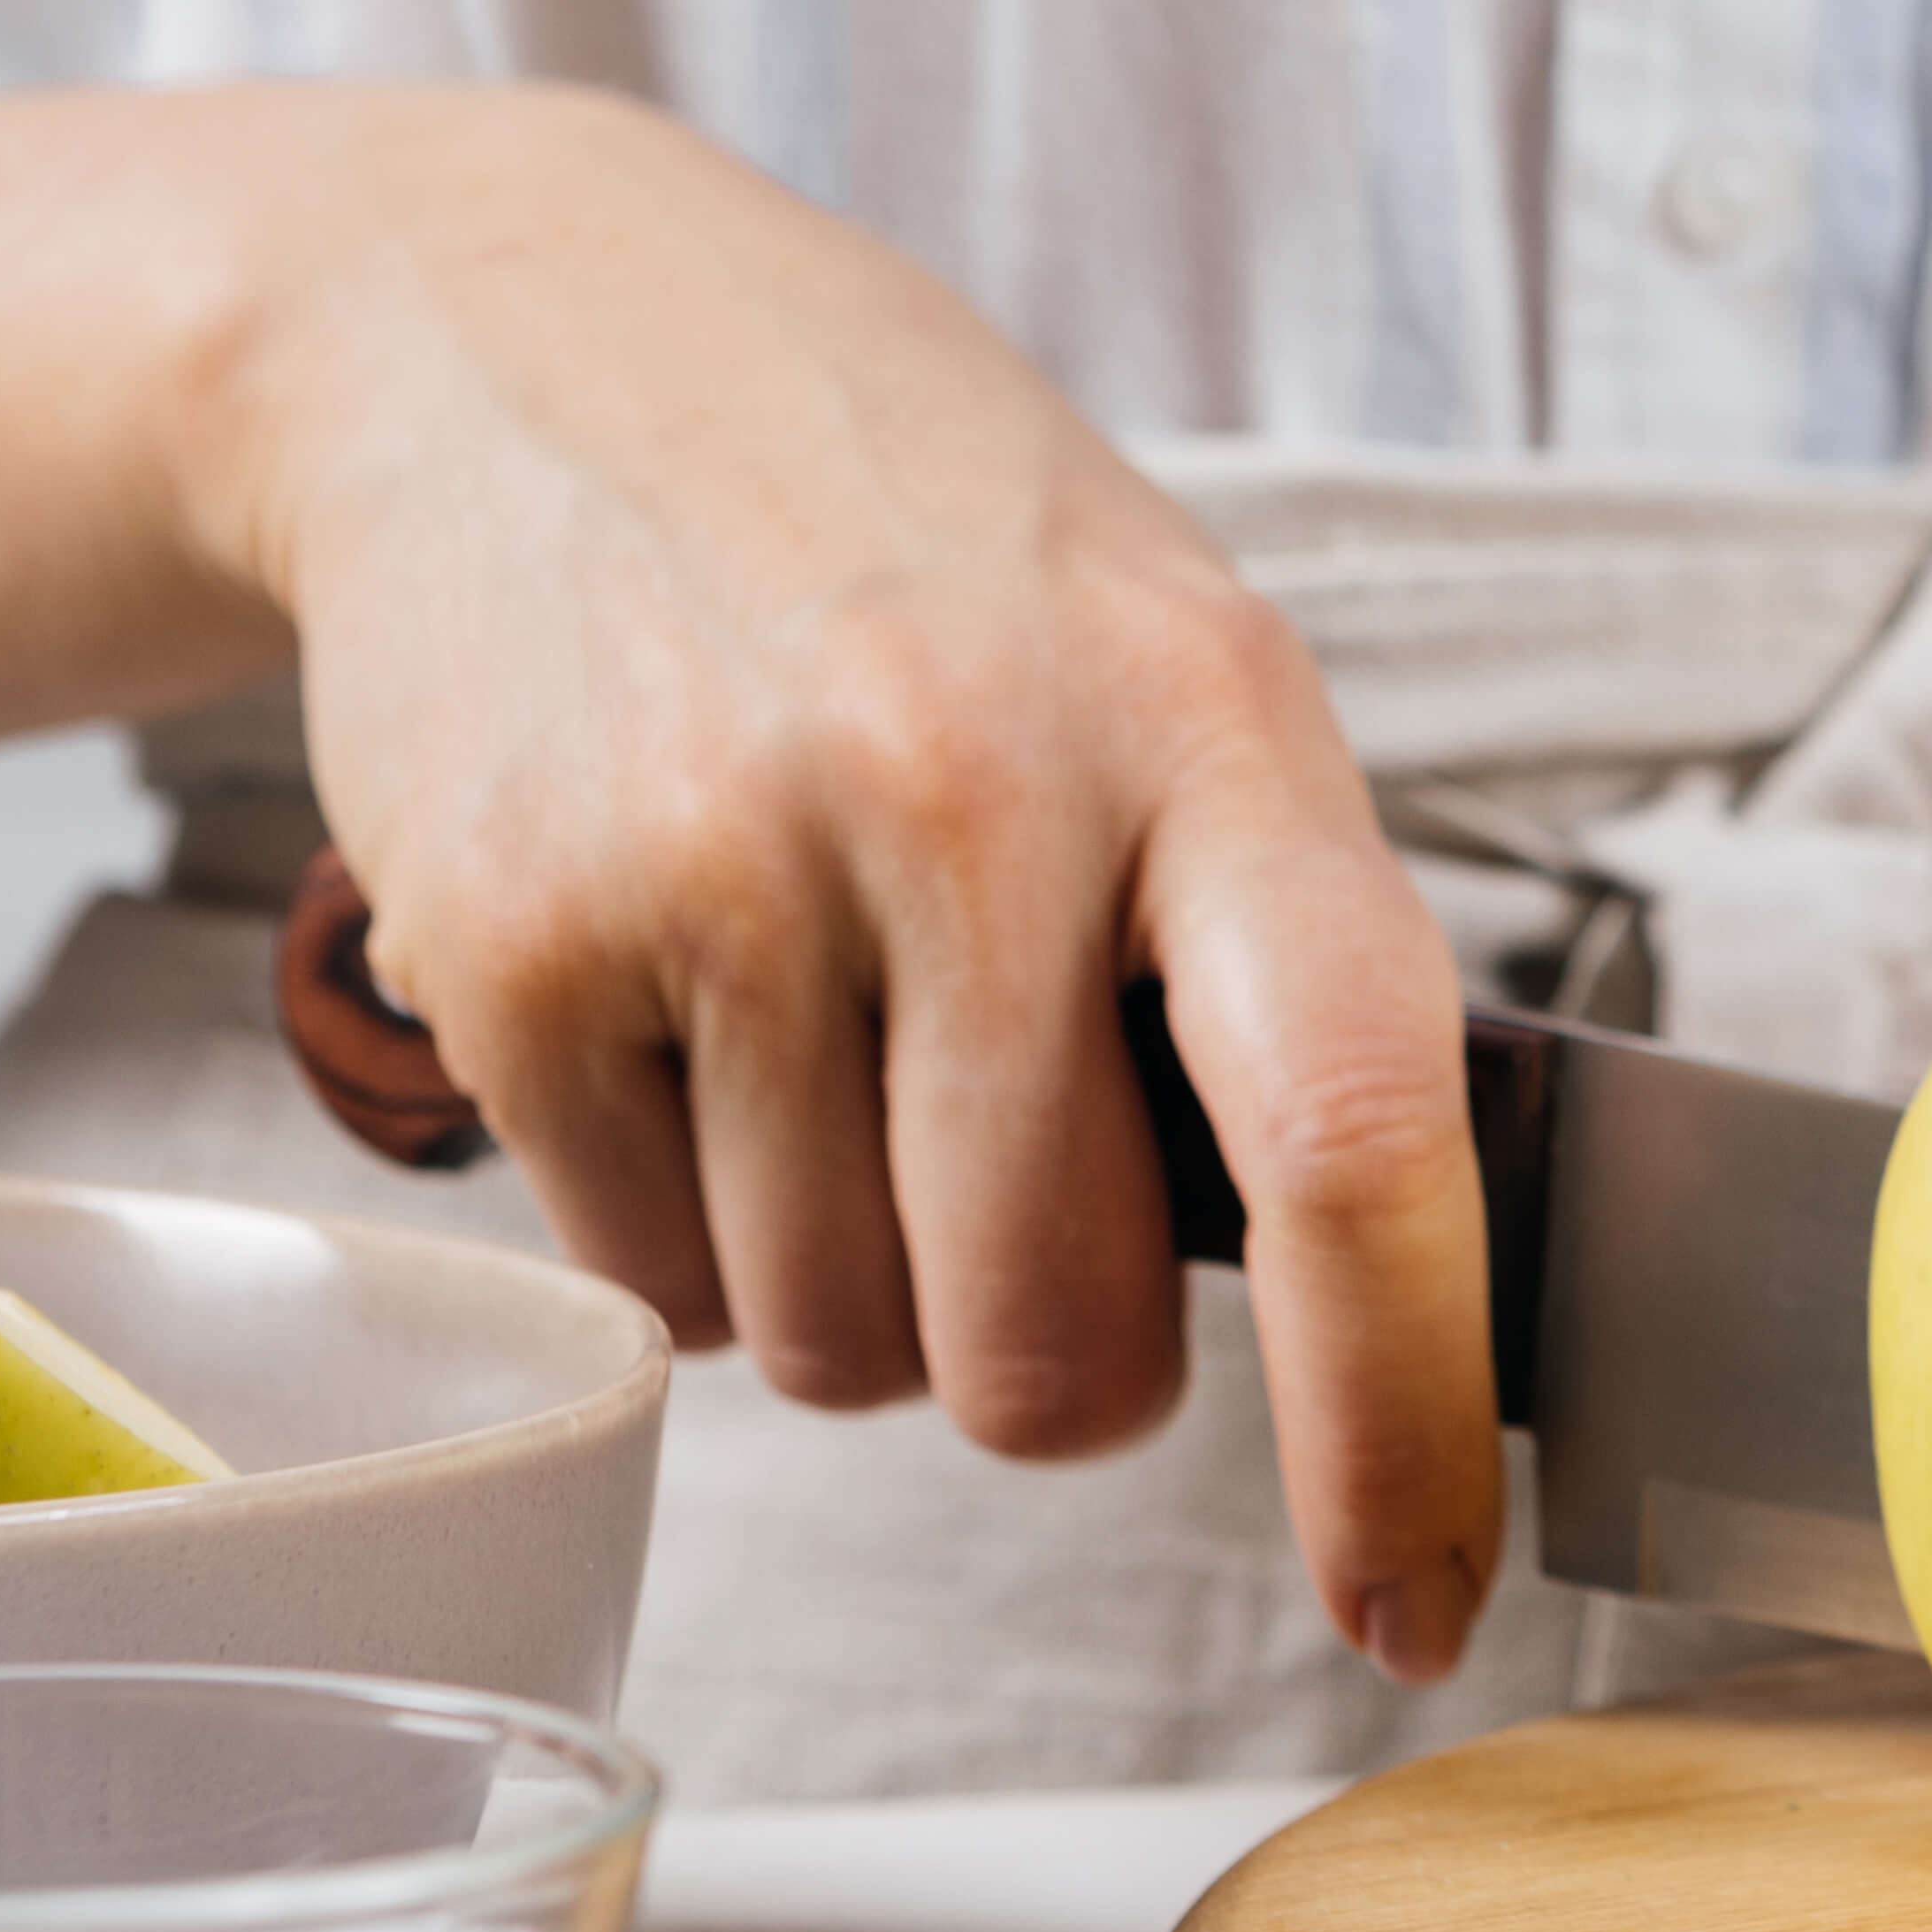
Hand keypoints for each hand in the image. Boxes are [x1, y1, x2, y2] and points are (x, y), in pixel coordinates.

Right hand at [175, 87, 1500, 1679]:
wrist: (516, 327)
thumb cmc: (915, 550)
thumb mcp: (1170, 671)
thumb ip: (1280, 968)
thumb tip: (1393, 1318)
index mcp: (1211, 731)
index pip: (1360, 1140)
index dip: (1398, 1417)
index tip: (1419, 1603)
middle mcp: (976, 792)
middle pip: (1051, 1339)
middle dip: (1046, 1363)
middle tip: (1009, 1204)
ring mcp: (725, 864)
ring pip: (839, 1350)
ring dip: (849, 1286)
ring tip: (825, 1037)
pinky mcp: (512, 941)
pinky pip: (652, 1285)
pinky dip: (682, 1222)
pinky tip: (685, 1009)